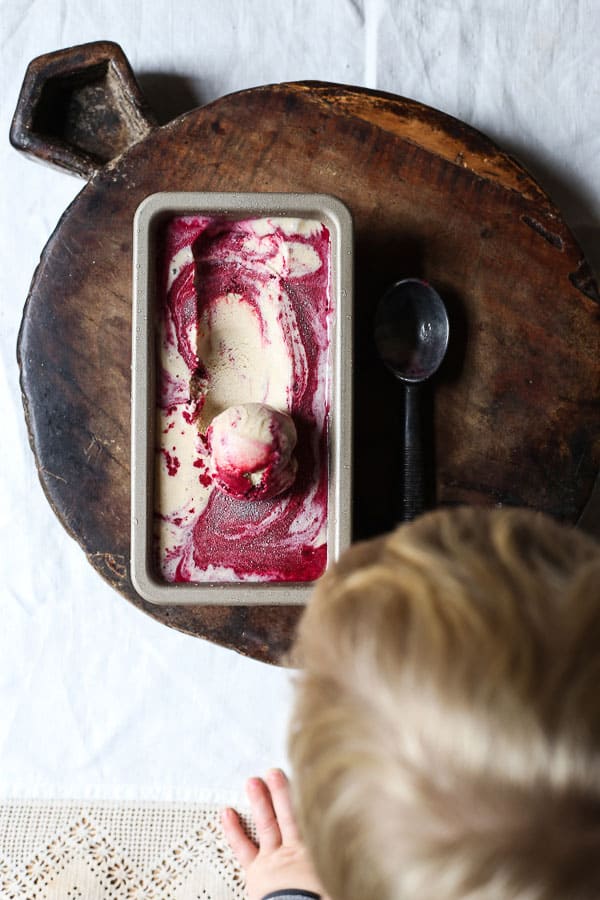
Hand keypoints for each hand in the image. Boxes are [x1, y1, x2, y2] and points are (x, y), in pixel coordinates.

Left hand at [221, 768, 325, 899]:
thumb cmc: (320, 898)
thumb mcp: (335, 875)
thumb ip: (336, 855)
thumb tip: (357, 843)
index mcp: (316, 851)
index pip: (311, 818)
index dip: (307, 800)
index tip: (306, 782)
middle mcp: (295, 850)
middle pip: (289, 814)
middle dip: (281, 791)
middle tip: (274, 771)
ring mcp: (274, 858)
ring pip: (267, 824)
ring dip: (260, 801)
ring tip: (252, 781)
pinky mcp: (257, 870)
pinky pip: (243, 847)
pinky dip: (233, 830)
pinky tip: (226, 813)